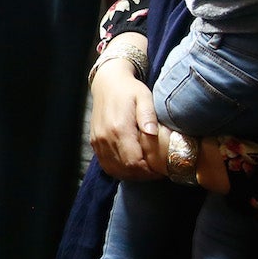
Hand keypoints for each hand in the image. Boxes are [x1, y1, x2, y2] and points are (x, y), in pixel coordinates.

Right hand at [89, 43, 163, 179]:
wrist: (107, 83)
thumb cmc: (129, 90)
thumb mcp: (144, 97)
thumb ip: (148, 115)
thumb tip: (152, 132)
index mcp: (119, 128)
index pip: (134, 162)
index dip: (149, 171)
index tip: (162, 170)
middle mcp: (105, 138)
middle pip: (125, 169)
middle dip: (143, 175)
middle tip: (158, 172)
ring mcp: (98, 141)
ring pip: (114, 170)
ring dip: (131, 175)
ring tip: (147, 171)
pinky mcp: (94, 142)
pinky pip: (106, 165)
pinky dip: (120, 170)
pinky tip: (132, 167)